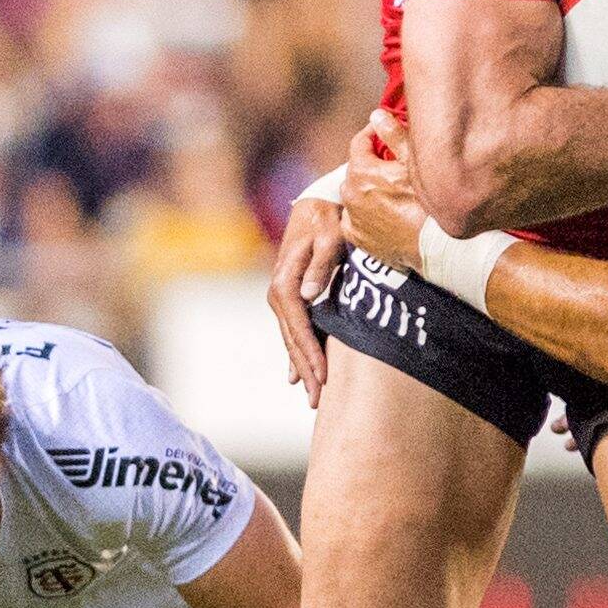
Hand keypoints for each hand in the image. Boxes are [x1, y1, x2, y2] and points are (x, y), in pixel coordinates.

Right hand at [269, 182, 351, 402]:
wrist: (316, 206)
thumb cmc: (328, 219)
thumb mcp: (329, 236)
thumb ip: (320, 265)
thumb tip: (310, 296)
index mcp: (285, 282)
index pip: (299, 327)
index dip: (311, 354)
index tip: (323, 377)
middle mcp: (278, 294)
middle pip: (292, 340)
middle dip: (306, 371)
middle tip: (318, 401)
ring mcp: (282, 298)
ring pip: (291, 340)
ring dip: (302, 367)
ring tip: (312, 396)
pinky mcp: (290, 298)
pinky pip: (292, 332)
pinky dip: (296, 354)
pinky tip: (296, 375)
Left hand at [339, 137, 426, 270]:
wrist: (436, 246)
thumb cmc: (429, 204)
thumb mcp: (415, 163)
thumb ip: (394, 136)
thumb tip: (377, 115)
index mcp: (362, 171)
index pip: (359, 143)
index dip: (372, 134)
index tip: (382, 133)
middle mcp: (350, 193)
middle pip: (356, 169)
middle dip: (371, 163)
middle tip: (392, 165)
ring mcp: (352, 217)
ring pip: (354, 193)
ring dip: (366, 188)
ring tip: (389, 190)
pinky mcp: (357, 237)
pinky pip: (354, 218)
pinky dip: (364, 213)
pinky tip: (382, 212)